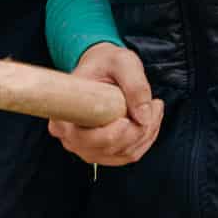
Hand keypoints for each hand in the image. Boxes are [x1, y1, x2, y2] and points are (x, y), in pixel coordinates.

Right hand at [48, 43, 161, 166]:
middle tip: (153, 105)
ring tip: (154, 107)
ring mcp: (87, 148)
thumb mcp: (122, 62)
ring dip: (146, 133)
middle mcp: (71, 138)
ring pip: (123, 153)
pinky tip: (152, 119)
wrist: (103, 68)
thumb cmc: (107, 63)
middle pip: (108, 148)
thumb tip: (143, 117)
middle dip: (137, 131)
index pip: (83, 139)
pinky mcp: (104, 152)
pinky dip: (146, 139)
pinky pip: (129, 155)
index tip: (125, 120)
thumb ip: (134, 84)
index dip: (108, 135)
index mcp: (63, 115)